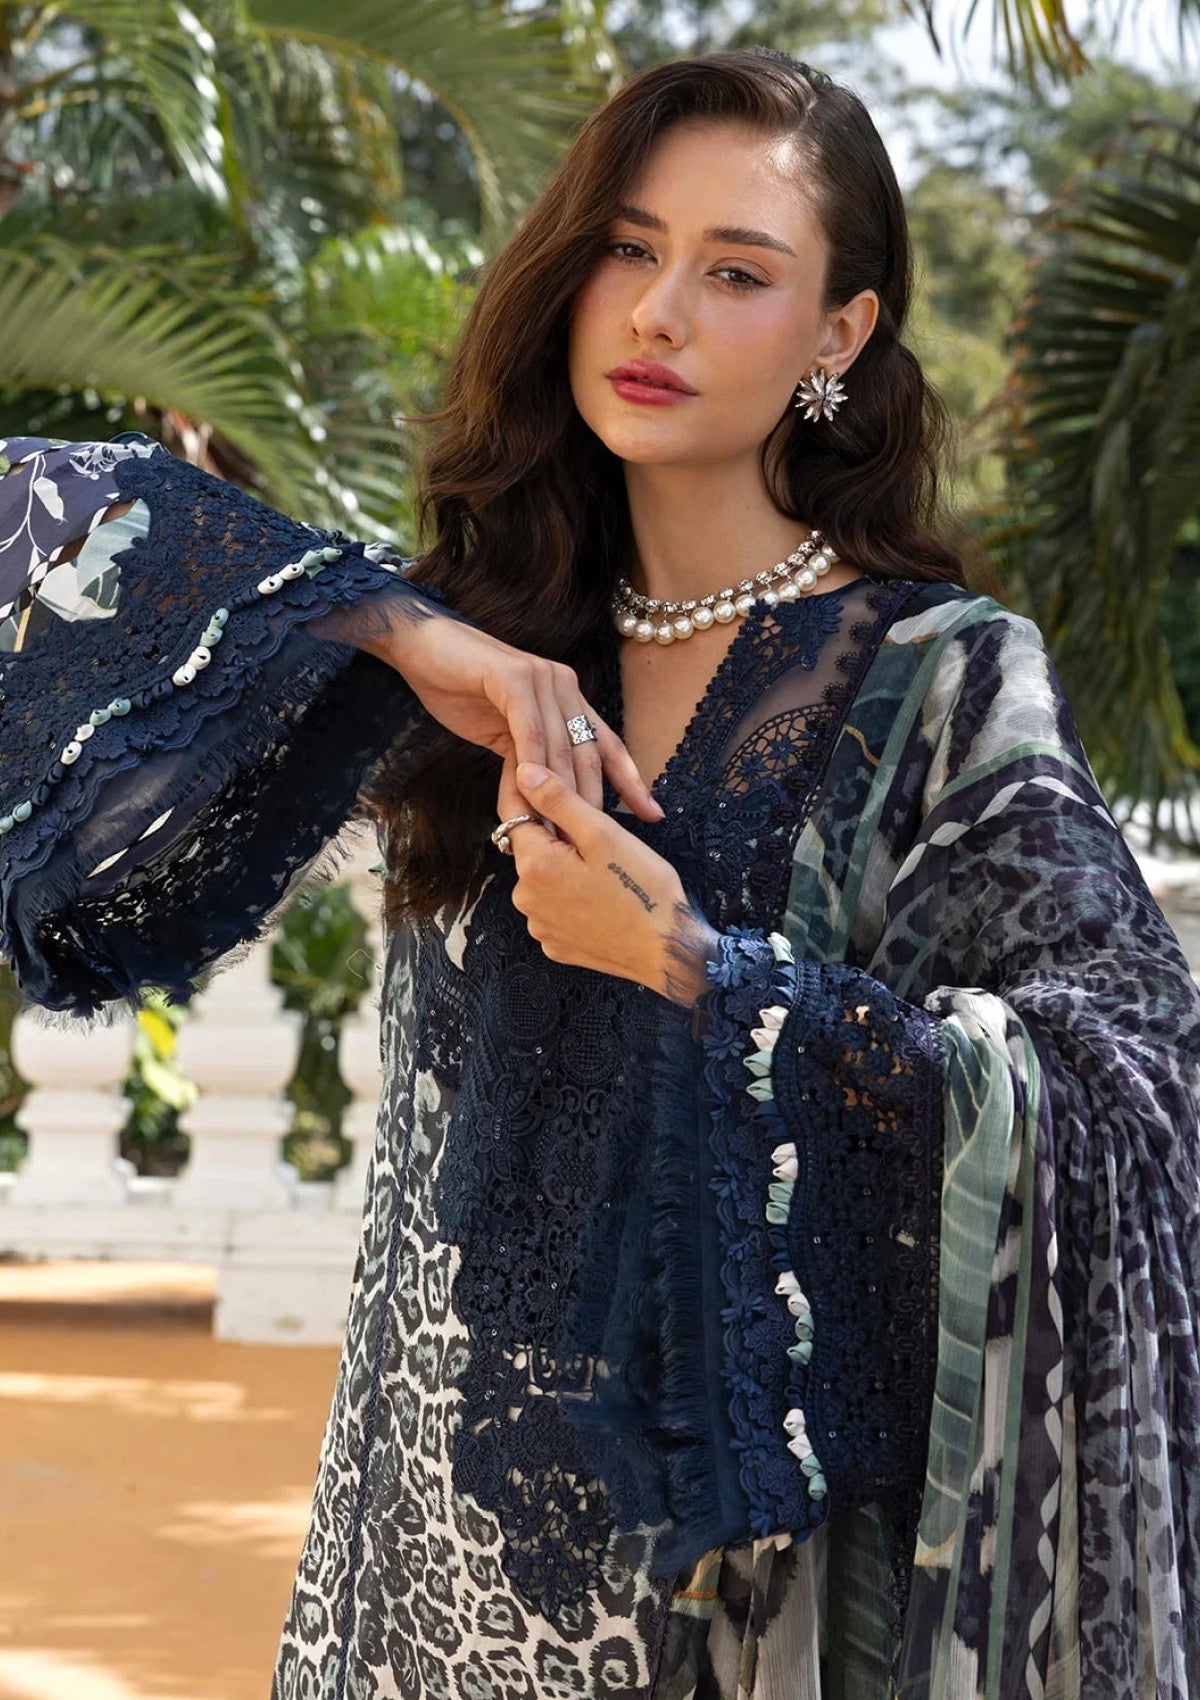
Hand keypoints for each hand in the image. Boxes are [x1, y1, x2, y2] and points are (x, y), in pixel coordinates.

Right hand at [313, 590, 663, 823]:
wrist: (422, 648)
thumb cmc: (461, 690)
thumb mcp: (504, 733)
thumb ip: (530, 760)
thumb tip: (547, 802)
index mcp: (569, 699)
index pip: (606, 746)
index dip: (630, 781)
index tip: (651, 815)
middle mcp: (564, 686)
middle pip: (587, 753)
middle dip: (592, 802)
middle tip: (592, 844)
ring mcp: (542, 678)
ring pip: (560, 745)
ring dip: (560, 792)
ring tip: (560, 831)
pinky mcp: (514, 677)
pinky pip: (529, 726)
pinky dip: (532, 759)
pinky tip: (533, 788)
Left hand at [498, 755, 720, 1004]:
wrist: (668, 951)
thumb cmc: (642, 889)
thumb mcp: (603, 834)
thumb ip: (559, 801)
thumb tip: (523, 771)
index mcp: (535, 865)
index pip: (513, 813)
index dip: (524, 788)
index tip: (533, 769)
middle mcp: (525, 898)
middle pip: (530, 849)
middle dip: (552, 835)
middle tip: (591, 830)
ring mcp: (539, 926)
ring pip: (543, 880)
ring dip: (561, 867)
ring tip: (601, 867)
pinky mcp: (556, 945)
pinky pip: (554, 909)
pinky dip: (568, 898)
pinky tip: (599, 896)